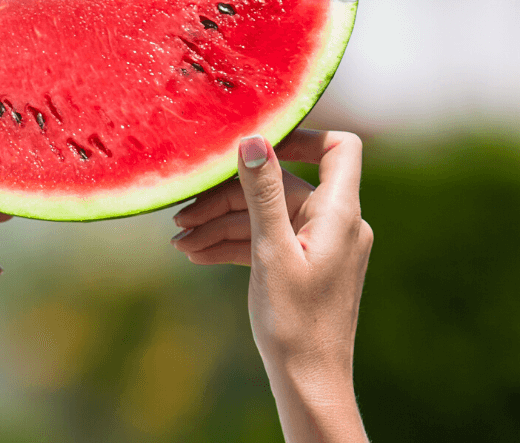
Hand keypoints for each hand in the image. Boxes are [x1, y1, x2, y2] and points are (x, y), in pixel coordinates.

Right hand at [171, 129, 371, 442]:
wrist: (310, 382)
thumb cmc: (295, 322)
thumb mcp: (270, 251)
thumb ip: (263, 193)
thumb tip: (253, 139)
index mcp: (338, 212)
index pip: (337, 149)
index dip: (298, 136)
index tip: (251, 144)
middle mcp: (336, 223)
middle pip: (281, 186)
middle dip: (230, 197)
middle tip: (182, 216)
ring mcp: (320, 245)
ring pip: (267, 216)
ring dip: (223, 225)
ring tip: (180, 242)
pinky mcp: (304, 266)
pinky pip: (268, 241)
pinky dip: (236, 244)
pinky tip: (197, 255)